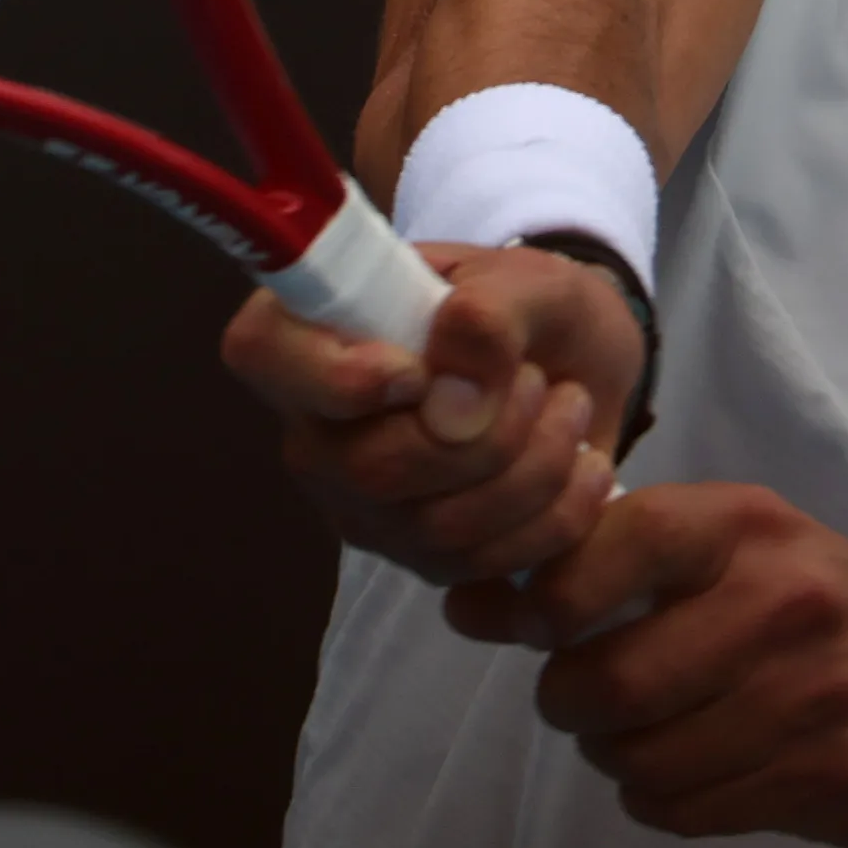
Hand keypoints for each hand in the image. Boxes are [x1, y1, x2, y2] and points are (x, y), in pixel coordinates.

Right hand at [220, 239, 639, 583]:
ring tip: (568, 406)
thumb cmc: (526, 307)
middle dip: (484, 434)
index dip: (333, 375)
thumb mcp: (526, 280)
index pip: (262, 353)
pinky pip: (486, 567)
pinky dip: (558, 517)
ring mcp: (364, 510)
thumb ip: (490, 316)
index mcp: (312, 332)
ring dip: (535, 467)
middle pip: (368, 470)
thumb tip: (455, 393)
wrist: (578, 363)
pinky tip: (585, 465)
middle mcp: (317, 433)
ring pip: (437, 528)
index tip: (418, 370)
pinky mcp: (421, 561)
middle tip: (538, 381)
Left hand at [441, 484, 847, 847]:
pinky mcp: (834, 776)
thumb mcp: (730, 551)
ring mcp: (816, 695)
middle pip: (609, 682)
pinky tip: (696, 770)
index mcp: (748, 525)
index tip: (535, 626)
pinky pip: (687, 810)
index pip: (608, 547)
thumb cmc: (811, 606)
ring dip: (617, 759)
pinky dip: (662, 801)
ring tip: (647, 734)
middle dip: (572, 704)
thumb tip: (467, 603)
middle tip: (587, 699)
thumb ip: (605, 563)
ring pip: (641, 760)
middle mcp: (786, 601)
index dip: (545, 600)